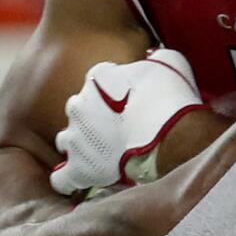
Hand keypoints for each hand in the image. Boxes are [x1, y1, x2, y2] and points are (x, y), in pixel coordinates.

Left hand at [50, 49, 207, 193]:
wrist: (171, 138)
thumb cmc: (172, 100)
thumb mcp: (171, 62)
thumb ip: (155, 57)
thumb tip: (153, 57)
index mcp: (97, 77)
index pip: (99, 79)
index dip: (116, 89)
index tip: (131, 98)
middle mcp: (78, 104)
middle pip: (80, 108)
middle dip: (95, 116)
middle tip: (121, 125)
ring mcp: (75, 138)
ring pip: (68, 140)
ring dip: (84, 144)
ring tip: (107, 152)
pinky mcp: (78, 169)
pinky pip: (62, 177)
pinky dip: (71, 178)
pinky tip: (85, 177)